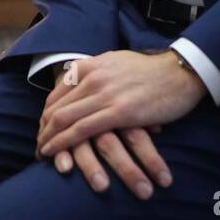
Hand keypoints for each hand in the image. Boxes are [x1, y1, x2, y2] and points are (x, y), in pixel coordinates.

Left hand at [36, 62, 168, 198]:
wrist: (181, 73)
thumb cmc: (152, 72)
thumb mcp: (117, 63)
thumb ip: (97, 72)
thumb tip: (83, 80)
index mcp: (90, 65)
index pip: (57, 92)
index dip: (46, 114)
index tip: (43, 129)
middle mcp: (92, 77)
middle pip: (56, 107)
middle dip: (43, 129)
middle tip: (38, 146)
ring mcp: (104, 93)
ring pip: (64, 119)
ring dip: (49, 139)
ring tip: (42, 154)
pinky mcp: (119, 112)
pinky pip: (82, 130)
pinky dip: (64, 144)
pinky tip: (56, 155)